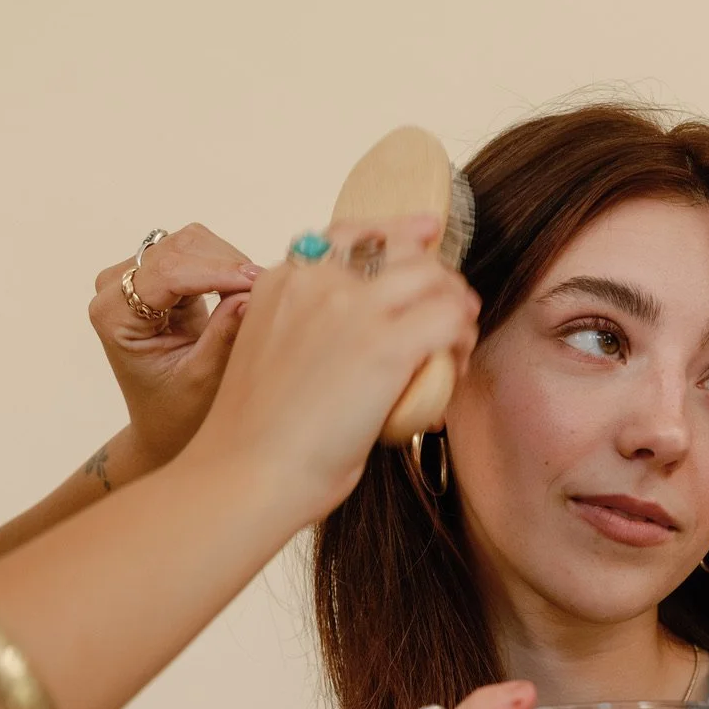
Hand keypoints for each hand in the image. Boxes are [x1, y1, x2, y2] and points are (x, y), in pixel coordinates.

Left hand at [89, 223, 262, 467]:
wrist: (164, 423)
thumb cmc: (178, 412)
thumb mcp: (203, 379)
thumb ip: (224, 335)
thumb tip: (253, 293)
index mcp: (114, 315)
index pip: (167, 273)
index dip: (217, 272)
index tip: (259, 282)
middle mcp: (115, 288)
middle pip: (178, 247)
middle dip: (227, 264)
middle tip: (268, 289)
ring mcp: (134, 277)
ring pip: (191, 242)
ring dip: (229, 262)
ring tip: (258, 293)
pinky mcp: (157, 275)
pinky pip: (198, 252)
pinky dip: (226, 266)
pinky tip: (246, 289)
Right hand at [188, 216, 480, 525]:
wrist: (246, 474)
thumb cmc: (258, 439)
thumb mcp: (273, 358)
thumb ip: (307, 332)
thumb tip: (350, 342)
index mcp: (284, 280)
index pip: (351, 233)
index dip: (398, 237)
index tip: (425, 242)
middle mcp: (318, 281)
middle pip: (404, 249)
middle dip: (435, 280)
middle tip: (447, 319)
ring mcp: (352, 308)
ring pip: (435, 279)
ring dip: (455, 308)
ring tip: (455, 347)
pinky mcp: (386, 345)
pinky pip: (450, 319)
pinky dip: (462, 339)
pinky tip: (456, 365)